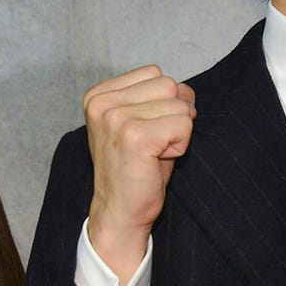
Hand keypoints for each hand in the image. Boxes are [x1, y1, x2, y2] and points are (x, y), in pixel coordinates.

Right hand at [83, 66, 196, 281]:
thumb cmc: (135, 169)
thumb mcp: (139, 123)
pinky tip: (158, 160)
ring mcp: (116, 118)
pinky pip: (184, 125)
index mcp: (99, 95)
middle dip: (174, 116)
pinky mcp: (135, 136)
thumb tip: (186, 90)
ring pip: (180, 105)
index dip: (164, 103)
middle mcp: (103, 102)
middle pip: (170, 85)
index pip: (155, 73)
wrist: (119, 212)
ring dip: (178, 132)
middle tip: (153, 145)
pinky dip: (181, 145)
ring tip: (154, 153)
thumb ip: (156, 99)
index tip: (145, 132)